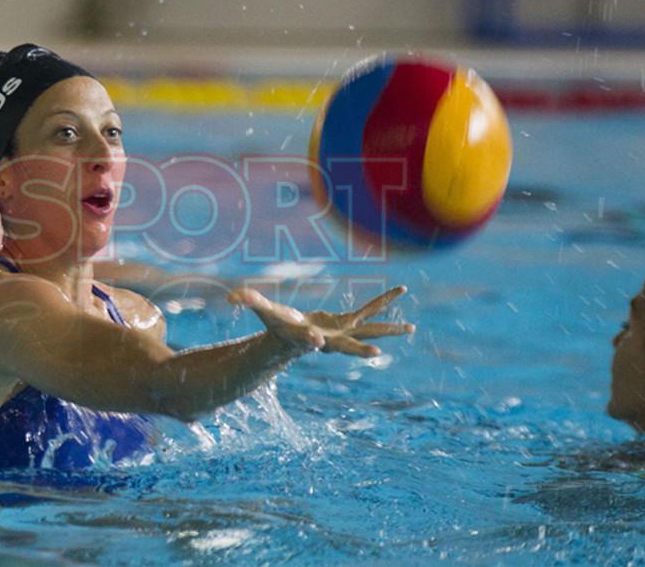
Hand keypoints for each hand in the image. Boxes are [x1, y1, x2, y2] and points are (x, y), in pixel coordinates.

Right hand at [229, 286, 414, 357]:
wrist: (293, 336)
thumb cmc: (278, 325)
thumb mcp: (264, 311)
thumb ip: (250, 301)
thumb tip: (232, 296)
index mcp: (309, 338)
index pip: (309, 341)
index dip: (311, 340)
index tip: (315, 340)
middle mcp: (331, 340)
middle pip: (347, 345)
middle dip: (361, 348)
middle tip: (376, 352)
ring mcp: (343, 332)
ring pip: (369, 329)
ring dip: (389, 329)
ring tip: (412, 328)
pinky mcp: (349, 321)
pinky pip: (370, 310)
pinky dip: (384, 301)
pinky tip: (401, 292)